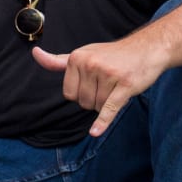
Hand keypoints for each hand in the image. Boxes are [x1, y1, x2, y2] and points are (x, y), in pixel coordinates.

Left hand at [31, 41, 168, 135]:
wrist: (146, 49)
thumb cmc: (111, 55)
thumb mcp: (83, 54)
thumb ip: (58, 61)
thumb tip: (35, 54)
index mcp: (77, 58)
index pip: (69, 94)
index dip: (81, 94)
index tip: (93, 83)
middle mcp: (90, 65)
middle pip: (82, 102)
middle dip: (95, 99)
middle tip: (107, 84)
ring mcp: (108, 74)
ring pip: (97, 107)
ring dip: (107, 103)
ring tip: (116, 86)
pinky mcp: (125, 85)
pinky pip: (109, 108)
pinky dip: (103, 122)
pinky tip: (95, 132)